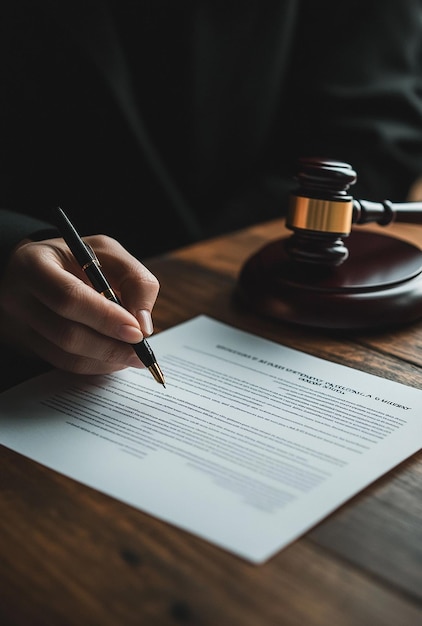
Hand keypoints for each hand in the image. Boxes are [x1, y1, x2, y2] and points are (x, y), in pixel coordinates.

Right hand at [0, 235, 159, 374]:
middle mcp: (18, 297)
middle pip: (66, 334)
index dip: (106, 318)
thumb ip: (134, 279)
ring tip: (132, 355)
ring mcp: (18, 326)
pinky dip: (95, 365)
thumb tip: (143, 325)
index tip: (137, 331)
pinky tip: (114, 357)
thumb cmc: (77, 258)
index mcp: (34, 264)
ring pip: (66, 356)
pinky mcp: (25, 346)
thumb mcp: (108, 252)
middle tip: (140, 352)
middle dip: (111, 346)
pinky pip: (64, 365)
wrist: (41, 267)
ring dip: (106, 360)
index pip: (69, 298)